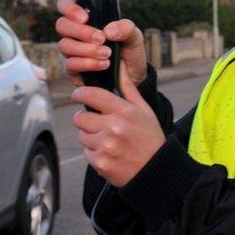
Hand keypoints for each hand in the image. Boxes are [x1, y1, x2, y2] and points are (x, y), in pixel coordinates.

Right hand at [55, 0, 147, 87]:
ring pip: (64, 45)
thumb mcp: (134, 36)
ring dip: (86, 49)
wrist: (133, 77)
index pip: (66, 4)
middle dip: (80, 31)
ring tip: (107, 53)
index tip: (85, 18)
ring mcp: (72, 52)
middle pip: (61, 25)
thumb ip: (126, 28)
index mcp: (87, 19)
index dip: (69, 8)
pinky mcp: (73, 70)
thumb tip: (108, 31)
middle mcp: (75, 34)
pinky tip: (103, 64)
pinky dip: (87, 64)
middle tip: (101, 38)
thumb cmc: (129, 52)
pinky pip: (70, 64)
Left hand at [72, 62, 165, 187]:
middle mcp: (114, 127)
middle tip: (97, 123)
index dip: (80, 93)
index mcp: (125, 111)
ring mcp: (106, 146)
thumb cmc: (150, 137)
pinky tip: (109, 153)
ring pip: (82, 136)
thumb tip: (119, 62)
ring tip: (108, 141)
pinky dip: (94, 153)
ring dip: (90, 137)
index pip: (92, 95)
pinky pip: (86, 152)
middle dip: (85, 119)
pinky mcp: (101, 162)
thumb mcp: (144, 110)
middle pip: (79, 117)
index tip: (78, 95)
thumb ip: (128, 87)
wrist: (156, 171)